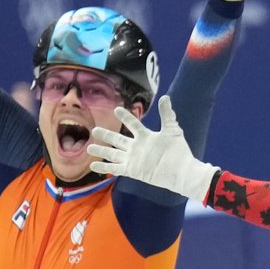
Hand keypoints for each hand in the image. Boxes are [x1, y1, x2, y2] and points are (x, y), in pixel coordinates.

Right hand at [87, 96, 218, 201]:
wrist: (180, 171)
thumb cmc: (178, 151)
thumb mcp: (172, 130)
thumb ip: (167, 115)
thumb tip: (165, 97)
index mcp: (146, 136)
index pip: (133, 124)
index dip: (125, 117)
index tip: (116, 110)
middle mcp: (137, 147)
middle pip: (118, 139)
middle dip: (106, 134)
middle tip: (94, 130)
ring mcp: (133, 159)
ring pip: (113, 153)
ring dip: (101, 150)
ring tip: (89, 147)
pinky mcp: (132, 170)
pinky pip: (115, 168)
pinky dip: (104, 167)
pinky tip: (92, 166)